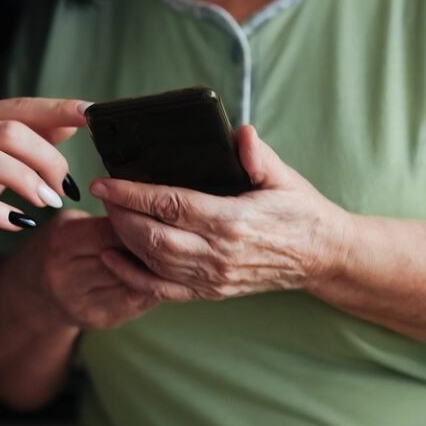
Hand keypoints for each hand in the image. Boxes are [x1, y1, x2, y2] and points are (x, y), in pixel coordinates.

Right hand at [0, 97, 88, 272]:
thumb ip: (27, 141)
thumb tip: (72, 123)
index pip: (19, 106)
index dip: (57, 109)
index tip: (92, 113)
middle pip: (6, 130)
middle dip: (45, 157)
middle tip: (65, 187)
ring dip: (24, 179)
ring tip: (47, 203)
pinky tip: (18, 222)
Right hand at [24, 209, 181, 329]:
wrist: (35, 291)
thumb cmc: (61, 247)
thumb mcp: (71, 222)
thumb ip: (104, 220)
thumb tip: (151, 215)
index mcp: (61, 242)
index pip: (111, 230)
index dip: (137, 223)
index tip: (157, 215)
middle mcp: (67, 275)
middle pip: (125, 258)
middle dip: (151, 246)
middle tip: (172, 234)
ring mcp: (82, 302)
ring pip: (134, 281)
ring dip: (156, 268)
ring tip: (171, 254)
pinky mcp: (97, 319)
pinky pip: (136, 301)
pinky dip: (151, 287)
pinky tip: (160, 275)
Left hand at [91, 125, 350, 301]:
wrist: (322, 257)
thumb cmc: (301, 212)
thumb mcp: (285, 177)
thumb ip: (260, 156)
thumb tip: (242, 134)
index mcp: (233, 221)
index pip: (171, 205)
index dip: (133, 194)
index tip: (105, 181)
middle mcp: (219, 254)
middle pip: (153, 237)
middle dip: (120, 215)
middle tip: (102, 195)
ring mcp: (213, 277)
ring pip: (153, 262)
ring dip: (123, 239)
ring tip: (107, 215)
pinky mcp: (210, 291)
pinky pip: (162, 290)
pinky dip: (132, 276)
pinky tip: (111, 258)